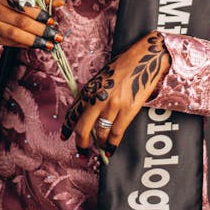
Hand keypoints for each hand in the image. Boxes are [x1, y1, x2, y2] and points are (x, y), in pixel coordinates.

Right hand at [0, 0, 65, 49]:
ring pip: (15, 34)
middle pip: (20, 21)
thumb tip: (62, 1)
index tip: (52, 20)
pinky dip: (24, 44)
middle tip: (56, 36)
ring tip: (48, 44)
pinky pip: (9, 42)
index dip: (39, 13)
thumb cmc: (4, 2)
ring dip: (34, 41)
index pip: (23, 4)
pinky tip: (35, 45)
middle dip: (40, 30)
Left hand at [61, 31, 169, 158]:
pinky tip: (110, 150)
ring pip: (101, 133)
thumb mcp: (102, 78)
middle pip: (83, 128)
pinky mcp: (128, 109)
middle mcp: (98, 97)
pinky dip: (112, 144)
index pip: (73, 112)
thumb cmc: (123, 65)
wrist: (145, 57)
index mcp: (90, 88)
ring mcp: (113, 105)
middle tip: (82, 152)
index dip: (67, 127)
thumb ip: (93, 94)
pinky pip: (117, 133)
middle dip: (81, 144)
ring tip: (101, 148)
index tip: (64, 137)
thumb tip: (86, 115)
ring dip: (100, 144)